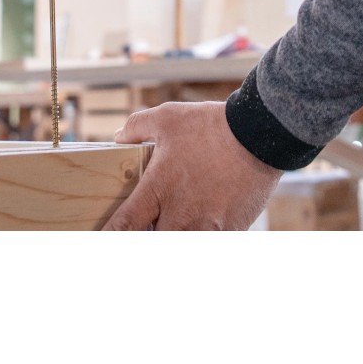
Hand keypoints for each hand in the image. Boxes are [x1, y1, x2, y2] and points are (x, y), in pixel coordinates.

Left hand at [103, 101, 282, 229]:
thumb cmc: (211, 126)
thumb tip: (118, 138)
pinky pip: (209, 244)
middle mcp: (179, 214)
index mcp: (158, 189)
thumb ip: (136, 128)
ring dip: (176, 235)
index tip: (103, 239)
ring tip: (177, 224)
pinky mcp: (229, 231)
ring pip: (180, 245)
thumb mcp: (167, 118)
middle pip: (151, 244)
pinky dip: (203, 236)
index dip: (108, 237)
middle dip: (146, 237)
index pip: (123, 226)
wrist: (259, 134)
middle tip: (148, 227)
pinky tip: (204, 222)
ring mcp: (205, 227)